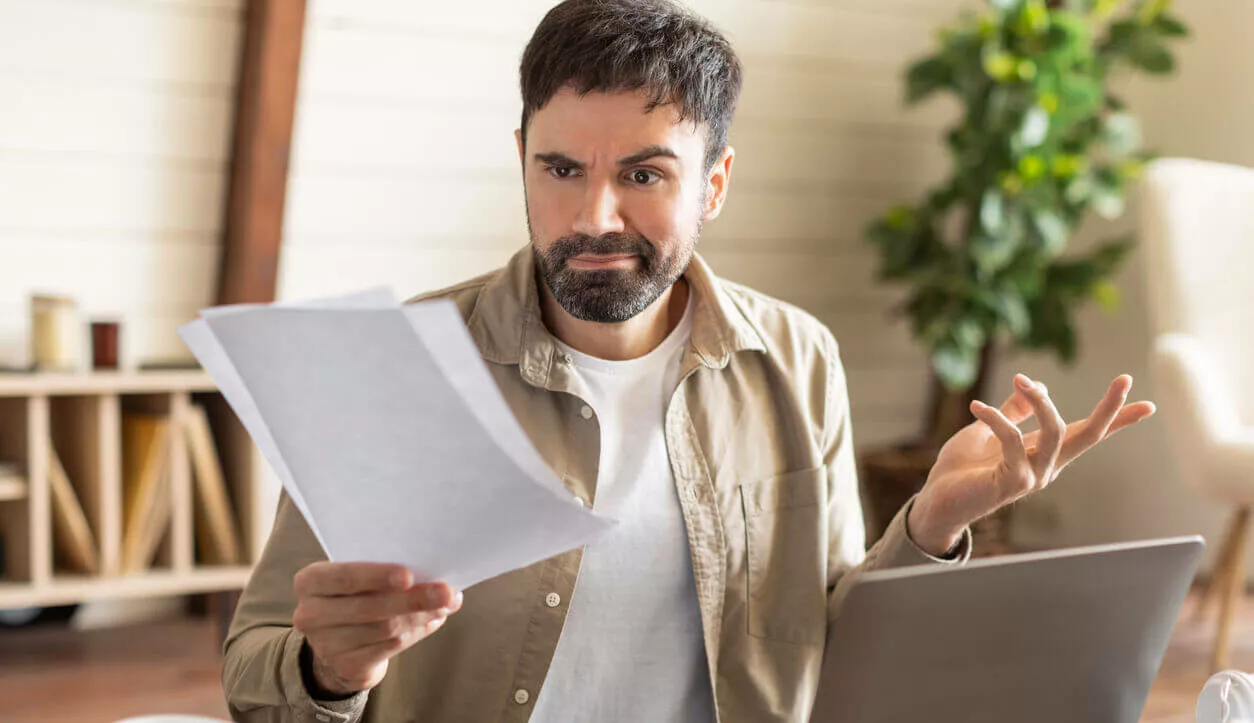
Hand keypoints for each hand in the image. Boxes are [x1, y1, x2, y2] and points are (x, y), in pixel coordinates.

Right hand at [292, 562, 461, 696]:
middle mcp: (310, 614)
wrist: (336, 641)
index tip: (409, 576)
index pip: (345, 577)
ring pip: (385, 628)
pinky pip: (390, 647)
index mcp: (310, 582)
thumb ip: (385, 574)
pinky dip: (417, 632)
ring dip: (422, 616)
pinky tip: (433, 620)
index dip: (377, 576)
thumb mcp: (357, 579)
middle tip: (446, 592)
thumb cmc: (355, 596)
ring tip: (446, 604)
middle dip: (413, 599)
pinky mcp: (346, 666)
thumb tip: (434, 575)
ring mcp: (326, 645)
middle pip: (370, 607)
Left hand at [908, 373, 1156, 555]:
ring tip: (1019, 380)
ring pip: (1056, 432)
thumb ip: (1012, 412)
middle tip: (1125, 380)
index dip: (1118, 420)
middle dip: (1111, 409)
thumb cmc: (963, 469)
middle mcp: (1047, 467)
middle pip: (1090, 436)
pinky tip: (975, 407)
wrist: (938, 500)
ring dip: (1040, 401)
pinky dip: (996, 417)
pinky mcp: (1012, 482)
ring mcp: (1033, 476)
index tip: (1150, 405)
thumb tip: (1037, 385)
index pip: (1087, 434)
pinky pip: (1013, 439)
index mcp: (1045, 454)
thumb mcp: (989, 432)